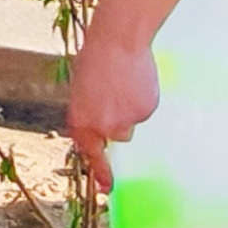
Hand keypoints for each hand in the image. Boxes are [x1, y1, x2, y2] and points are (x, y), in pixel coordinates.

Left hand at [65, 18, 160, 189]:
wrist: (118, 39)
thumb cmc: (95, 56)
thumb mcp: (82, 87)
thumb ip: (89, 111)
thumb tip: (99, 122)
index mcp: (81, 120)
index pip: (89, 151)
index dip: (100, 170)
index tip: (107, 188)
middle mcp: (101, 127)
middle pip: (116, 135)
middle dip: (118, 119)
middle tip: (117, 92)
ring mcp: (125, 121)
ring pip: (132, 122)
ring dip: (131, 108)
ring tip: (126, 81)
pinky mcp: (145, 112)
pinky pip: (146, 110)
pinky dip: (143, 97)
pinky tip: (137, 79)